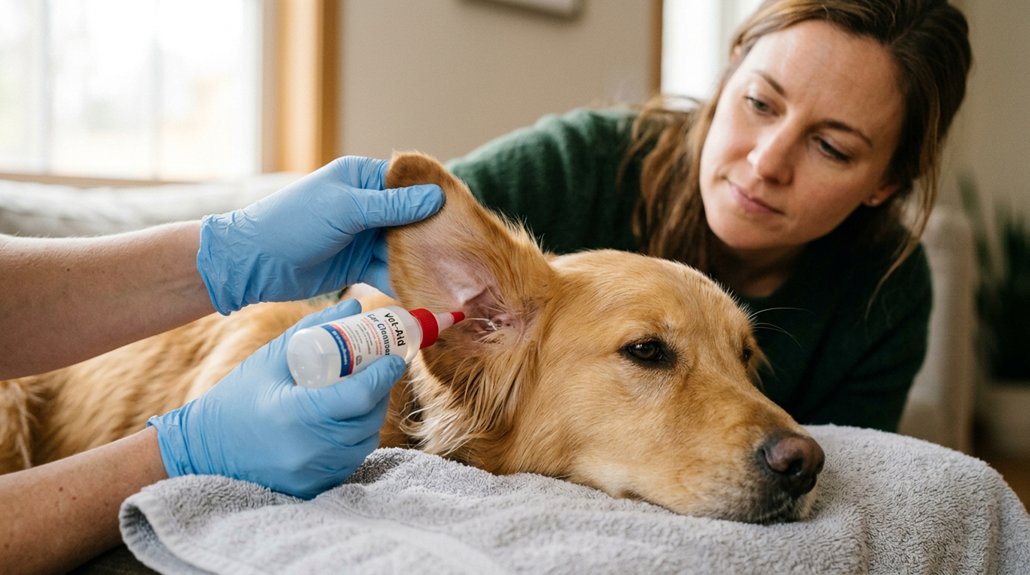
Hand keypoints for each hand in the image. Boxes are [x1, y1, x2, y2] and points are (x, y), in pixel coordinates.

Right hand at [148, 299, 404, 498]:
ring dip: (371, 417)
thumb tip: (353, 304)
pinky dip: (354, 440)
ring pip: (363, 443)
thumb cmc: (236, 399)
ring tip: (365, 394)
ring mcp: (312, 473)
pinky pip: (349, 462)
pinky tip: (348, 422)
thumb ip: (314, 329)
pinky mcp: (312, 488)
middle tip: (381, 372)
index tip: (396, 358)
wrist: (203, 450)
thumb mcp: (271, 358)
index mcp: (297, 414)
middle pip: (367, 419)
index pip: (359, 396)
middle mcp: (309, 449)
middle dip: (381, 393)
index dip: (384, 375)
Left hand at [198, 156, 442, 314]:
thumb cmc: (293, 224)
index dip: (437, 198)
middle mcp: (368, 205)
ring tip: (456, 276)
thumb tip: (437, 198)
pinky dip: (409, 282)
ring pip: (406, 247)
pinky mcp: (359, 265)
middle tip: (468, 251)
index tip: (466, 213)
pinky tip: (430, 293)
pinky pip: (392, 272)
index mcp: (363, 178)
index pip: (411, 183)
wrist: (253, 263)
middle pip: (414, 218)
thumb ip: (392, 206)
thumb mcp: (346, 210)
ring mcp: (364, 236)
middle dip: (436, 234)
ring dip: (425, 261)